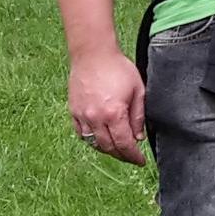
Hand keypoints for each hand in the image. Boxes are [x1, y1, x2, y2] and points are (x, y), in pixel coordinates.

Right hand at [68, 48, 146, 166]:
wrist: (93, 54)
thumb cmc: (118, 68)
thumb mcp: (138, 90)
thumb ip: (138, 116)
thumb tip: (138, 137)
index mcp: (114, 113)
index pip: (124, 144)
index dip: (133, 156)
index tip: (140, 161)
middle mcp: (95, 118)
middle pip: (108, 147)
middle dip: (121, 155)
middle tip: (131, 157)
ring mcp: (82, 116)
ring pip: (94, 143)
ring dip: (107, 150)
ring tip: (118, 150)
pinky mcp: (73, 111)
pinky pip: (82, 134)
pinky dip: (92, 140)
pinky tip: (101, 139)